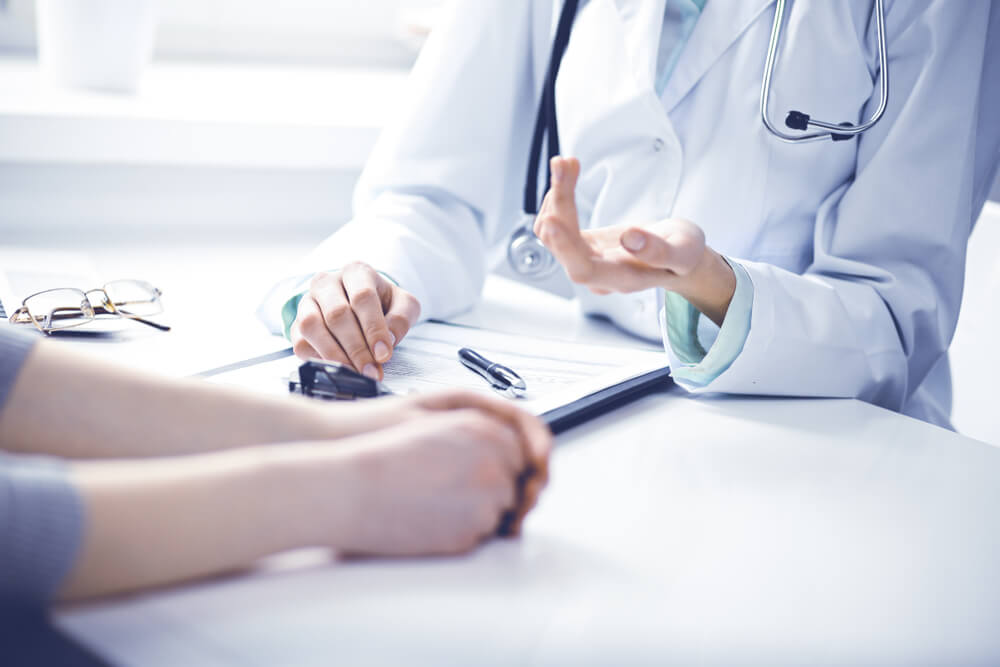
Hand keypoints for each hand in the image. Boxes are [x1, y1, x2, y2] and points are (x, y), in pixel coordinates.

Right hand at [290, 263, 420, 379]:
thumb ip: (401, 318)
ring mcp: (307, 302)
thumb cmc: (383, 303)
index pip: (362, 297)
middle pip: (337, 314)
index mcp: (356, 272)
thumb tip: (388, 339)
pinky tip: (338, 369)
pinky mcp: (297, 323)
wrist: (360, 305)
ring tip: (355, 372)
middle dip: (356, 348)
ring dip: (334, 355)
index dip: (373, 328)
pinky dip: (318, 359)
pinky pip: (300, 342)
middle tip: (371, 370)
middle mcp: (327, 283)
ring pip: (311, 326)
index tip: (384, 354)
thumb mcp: (403, 305)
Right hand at [327, 405, 551, 555]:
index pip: (521, 452)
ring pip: (501, 513)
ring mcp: (486, 502)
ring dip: (478, 511)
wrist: (349, 489)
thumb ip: (478, 435)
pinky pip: (481, 537)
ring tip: (435, 501)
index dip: (503, 464)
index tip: (486, 472)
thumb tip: (503, 455)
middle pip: (515, 484)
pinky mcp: (471, 534)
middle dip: (492, 489)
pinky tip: (431, 517)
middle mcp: (492, 464)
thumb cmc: (381, 457)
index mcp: (484, 430)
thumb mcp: (436, 424)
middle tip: (452, 489)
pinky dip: (462, 531)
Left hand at [533, 156, 736, 325]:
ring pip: (554, 232)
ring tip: (565, 163)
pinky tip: (567, 173)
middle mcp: (597, 273)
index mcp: (622, 278)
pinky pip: (558, 223)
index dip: (564, 247)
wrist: (677, 254)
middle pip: (562, 245)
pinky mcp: (581, 244)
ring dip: (556, 196)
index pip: (583, 269)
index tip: (551, 219)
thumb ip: (659, 251)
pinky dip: (559, 197)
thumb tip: (630, 238)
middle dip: (559, 204)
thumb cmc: (682, 254)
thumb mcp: (683, 251)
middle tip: (563, 165)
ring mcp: (585, 259)